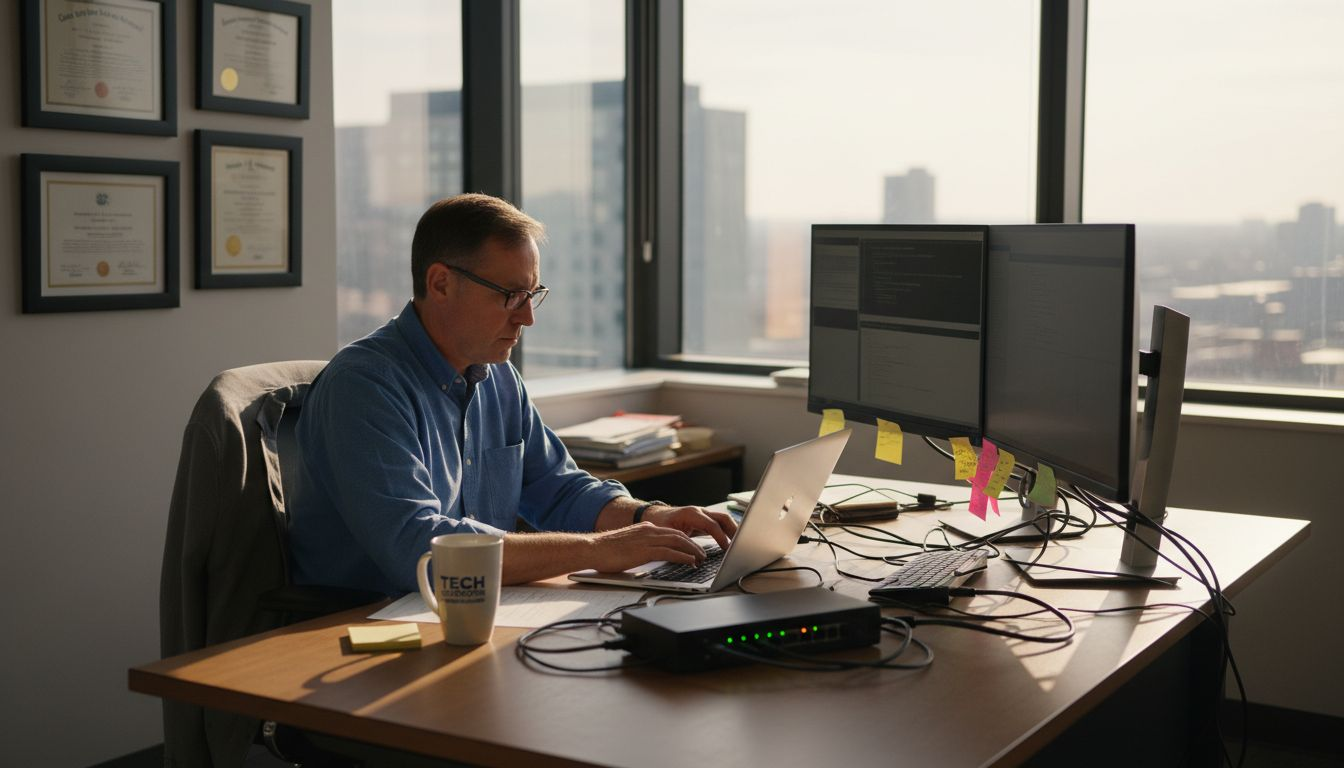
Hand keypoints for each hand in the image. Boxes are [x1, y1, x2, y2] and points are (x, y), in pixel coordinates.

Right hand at [587, 523, 707, 572]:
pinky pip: (669, 552)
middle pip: (679, 535)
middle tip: (703, 554)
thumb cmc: (606, 550)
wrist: (592, 548)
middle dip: (693, 545)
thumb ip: (641, 544)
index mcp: (645, 528)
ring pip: (678, 542)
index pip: (671, 532)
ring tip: (701, 559)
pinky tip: (690, 562)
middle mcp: (649, 530)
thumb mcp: (628, 542)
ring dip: (692, 550)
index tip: (693, 548)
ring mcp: (647, 540)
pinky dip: (683, 557)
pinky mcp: (645, 551)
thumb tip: (650, 551)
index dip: (685, 540)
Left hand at [642, 505, 736, 550]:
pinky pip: (719, 523)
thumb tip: (694, 559)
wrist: (654, 515)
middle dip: (734, 531)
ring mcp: (703, 514)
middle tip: (741, 545)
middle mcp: (699, 511)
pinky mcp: (704, 519)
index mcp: (691, 514)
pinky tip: (732, 541)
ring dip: (733, 530)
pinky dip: (727, 531)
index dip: (721, 537)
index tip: (727, 549)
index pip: (712, 524)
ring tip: (740, 544)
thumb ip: (680, 545)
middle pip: (722, 518)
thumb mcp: (667, 535)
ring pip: (723, 519)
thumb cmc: (659, 523)